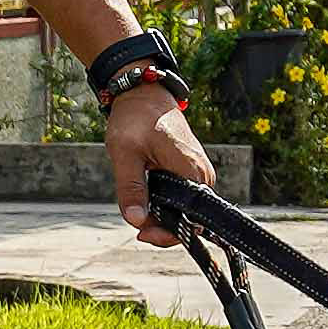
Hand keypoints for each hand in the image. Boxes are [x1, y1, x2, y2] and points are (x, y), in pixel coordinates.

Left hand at [105, 84, 215, 243]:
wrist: (143, 94)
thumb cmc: (135, 119)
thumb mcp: (125, 155)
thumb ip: (131, 189)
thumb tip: (136, 221)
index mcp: (192, 172)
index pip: (191, 221)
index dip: (167, 234)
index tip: (142, 233)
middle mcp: (202, 176)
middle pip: (188, 219)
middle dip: (161, 226)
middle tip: (135, 220)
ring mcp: (198, 173)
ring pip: (183, 209)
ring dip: (160, 215)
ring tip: (137, 205)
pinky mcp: (190, 171)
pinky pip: (181, 198)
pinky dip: (163, 203)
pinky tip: (145, 197)